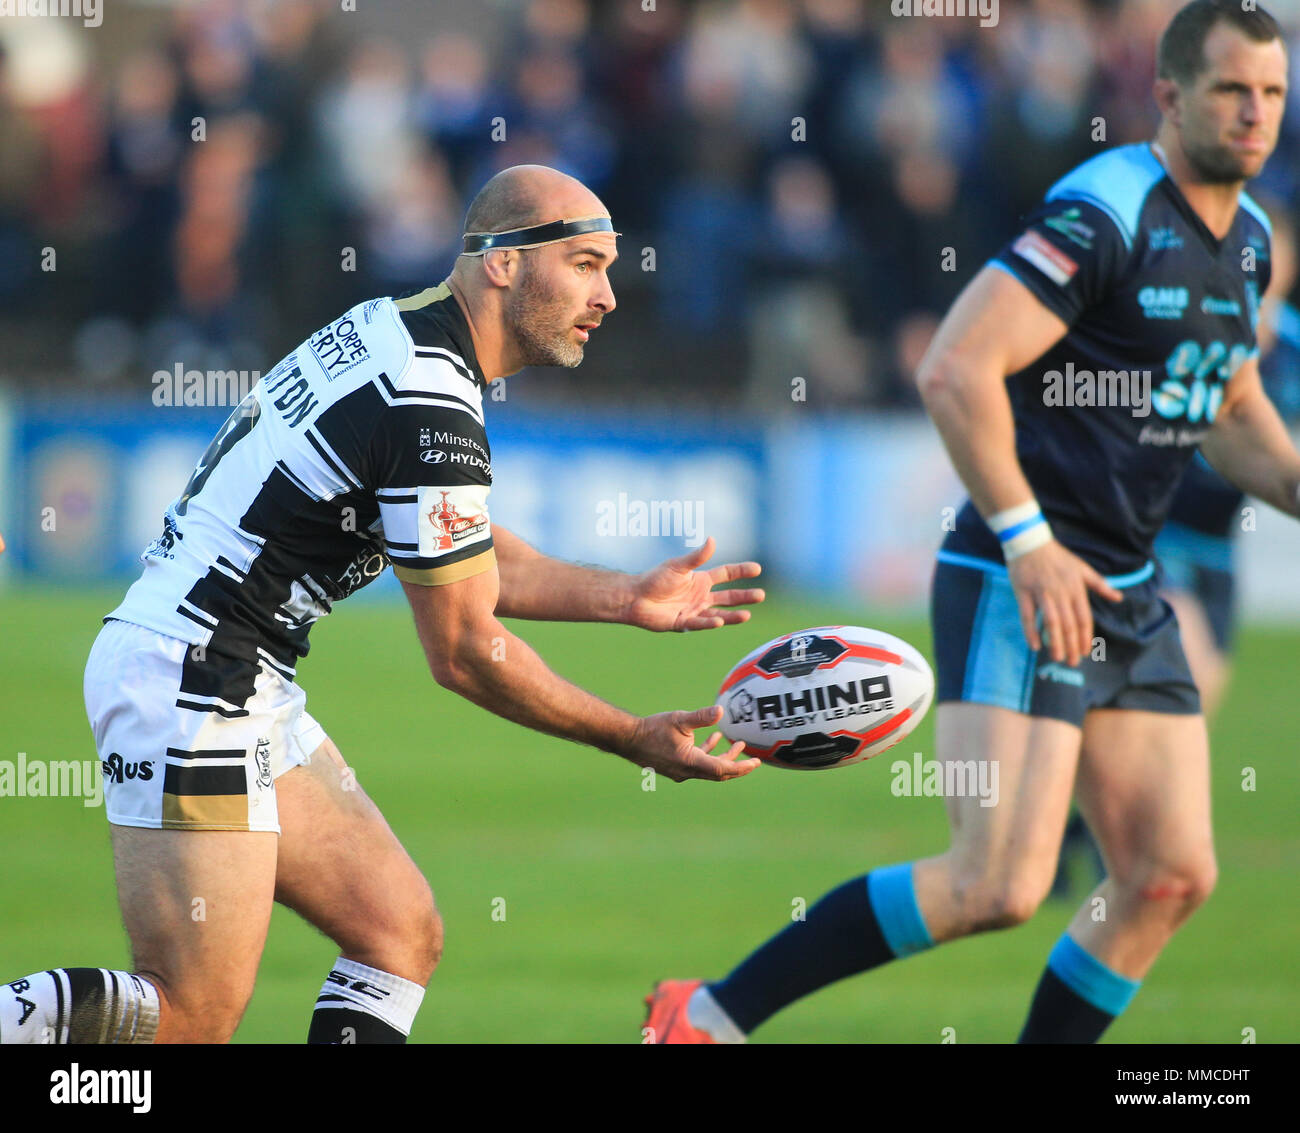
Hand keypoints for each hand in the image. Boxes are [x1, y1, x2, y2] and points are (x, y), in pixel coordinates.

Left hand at [625, 536, 764, 631]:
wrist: (635, 597)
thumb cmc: (655, 579)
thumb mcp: (678, 566)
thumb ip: (697, 557)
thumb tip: (712, 540)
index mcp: (701, 580)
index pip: (726, 575)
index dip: (741, 572)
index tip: (757, 569)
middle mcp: (701, 596)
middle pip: (728, 597)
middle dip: (745, 596)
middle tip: (761, 595)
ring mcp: (694, 611)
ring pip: (718, 614)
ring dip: (733, 615)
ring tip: (748, 615)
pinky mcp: (684, 624)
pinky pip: (699, 624)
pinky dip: (709, 623)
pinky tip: (719, 622)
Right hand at [626, 706, 760, 782]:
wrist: (629, 739)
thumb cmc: (653, 728)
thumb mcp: (679, 719)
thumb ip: (701, 717)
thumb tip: (720, 711)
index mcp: (690, 762)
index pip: (723, 769)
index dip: (741, 767)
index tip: (756, 762)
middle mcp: (687, 772)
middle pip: (719, 773)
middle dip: (737, 765)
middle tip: (754, 760)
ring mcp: (681, 772)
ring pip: (709, 768)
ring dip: (723, 758)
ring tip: (737, 744)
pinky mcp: (676, 767)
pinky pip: (698, 763)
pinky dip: (708, 753)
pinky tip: (714, 738)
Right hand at [1006, 540, 1121, 664]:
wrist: (1030, 542)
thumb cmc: (1057, 556)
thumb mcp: (1082, 568)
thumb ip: (1100, 585)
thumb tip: (1119, 598)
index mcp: (1076, 588)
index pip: (1084, 618)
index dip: (1085, 637)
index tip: (1086, 652)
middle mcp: (1061, 593)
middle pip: (1068, 625)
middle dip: (1072, 646)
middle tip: (1073, 663)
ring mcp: (1042, 593)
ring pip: (1051, 622)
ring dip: (1055, 642)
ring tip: (1058, 658)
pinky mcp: (1024, 593)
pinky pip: (1028, 615)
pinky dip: (1031, 631)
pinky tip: (1035, 645)